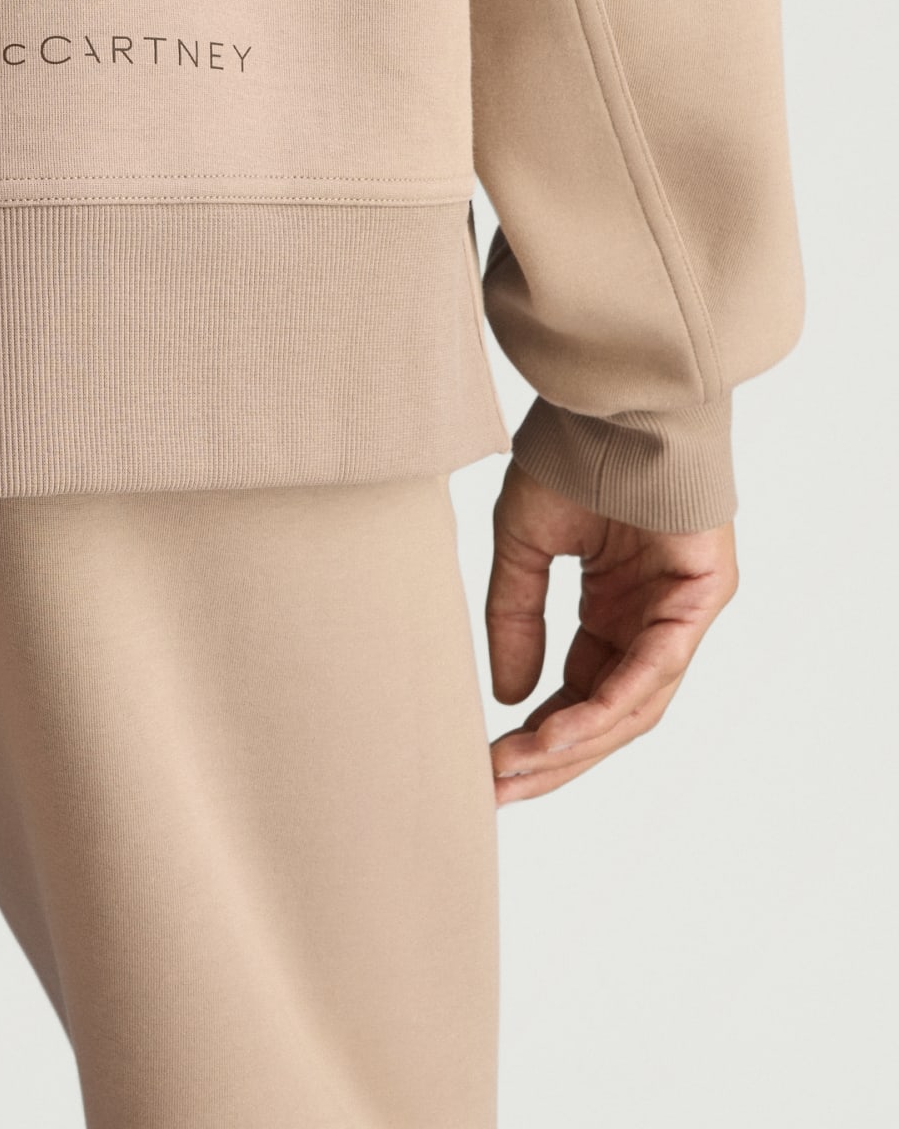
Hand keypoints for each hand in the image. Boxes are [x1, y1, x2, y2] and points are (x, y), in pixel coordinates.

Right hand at [485, 461, 736, 804]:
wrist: (612, 399)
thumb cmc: (572, 457)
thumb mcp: (524, 546)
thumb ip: (516, 617)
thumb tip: (507, 694)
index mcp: (614, 609)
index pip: (579, 692)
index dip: (535, 732)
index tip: (487, 764)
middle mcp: (651, 621)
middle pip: (606, 713)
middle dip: (550, 757)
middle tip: (497, 788)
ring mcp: (681, 614)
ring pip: (633, 705)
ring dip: (574, 743)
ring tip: (518, 769)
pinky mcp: (701, 599)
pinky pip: (655, 667)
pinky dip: (610, 702)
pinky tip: (564, 728)